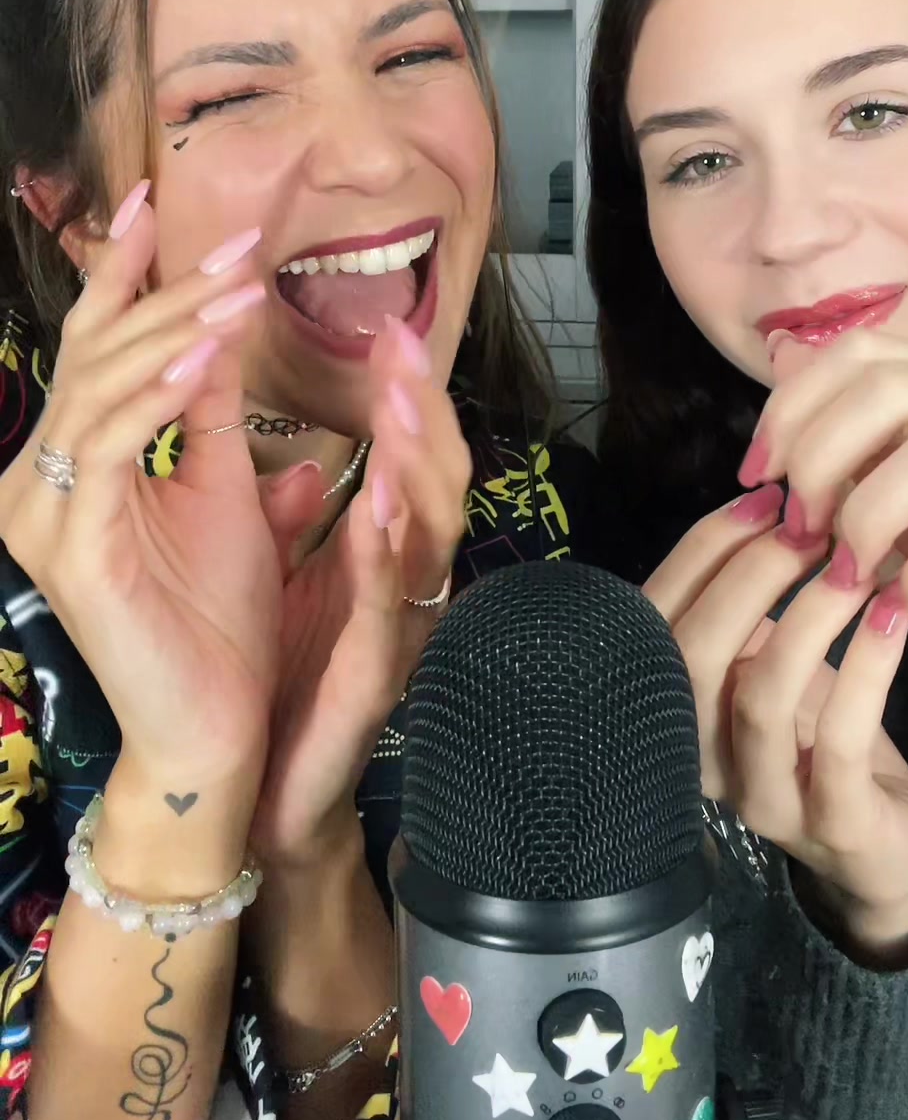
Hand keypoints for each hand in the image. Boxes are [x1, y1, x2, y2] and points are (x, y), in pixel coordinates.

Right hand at [0, 187, 280, 798]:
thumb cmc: (218, 615)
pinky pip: (108, 446)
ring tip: (238, 288)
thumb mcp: (220, 488)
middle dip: (165, 289)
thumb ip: (206, 411)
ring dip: (175, 330)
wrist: (216, 722)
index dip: (120, 273)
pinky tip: (200, 356)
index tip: (153, 201)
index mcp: (68, 464)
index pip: (92, 348)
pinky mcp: (69, 545)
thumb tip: (218, 326)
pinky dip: (155, 393)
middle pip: (94, 354)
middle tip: (236, 242)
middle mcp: (37, 482)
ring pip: (101, 387)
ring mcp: (44, 514)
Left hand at [252, 315, 470, 863]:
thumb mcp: (278, 572)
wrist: (259, 789)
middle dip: (426, 412)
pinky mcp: (374, 678)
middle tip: (405, 346)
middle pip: (437, 484)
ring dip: (417, 468)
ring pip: (429, 537)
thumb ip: (286, 507)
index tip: (392, 330)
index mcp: (382, 553)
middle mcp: (405, 583)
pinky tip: (377, 507)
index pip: (410, 460)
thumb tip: (288, 438)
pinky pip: (387, 608)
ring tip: (401, 406)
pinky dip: (386, 555)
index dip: (410, 397)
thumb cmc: (278, 676)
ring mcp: (399, 629)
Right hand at [646, 492, 907, 954]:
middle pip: (693, 655)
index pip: (656, 618)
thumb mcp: (770, 663)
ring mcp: (761, 800)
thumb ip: (747, 603)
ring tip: (854, 562)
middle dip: (747, 574)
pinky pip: (837, 739)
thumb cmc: (818, 736)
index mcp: (670, 710)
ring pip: (760, 695)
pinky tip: (891, 617)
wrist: (884, 849)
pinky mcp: (831, 826)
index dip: (702, 550)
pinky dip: (864, 668)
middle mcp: (696, 760)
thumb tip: (764, 497)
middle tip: (809, 524)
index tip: (763, 496)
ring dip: (807, 614)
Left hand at [749, 328, 907, 666]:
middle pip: (893, 388)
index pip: (867, 353)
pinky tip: (907, 602)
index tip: (758, 474)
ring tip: (850, 569)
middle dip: (820, 458)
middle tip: (800, 529)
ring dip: (870, 512)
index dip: (793, 407)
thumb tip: (780, 421)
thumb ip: (865, 456)